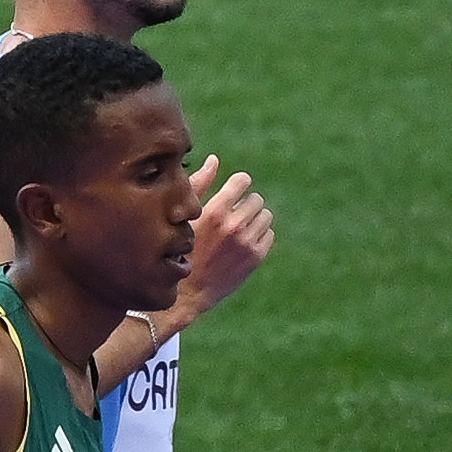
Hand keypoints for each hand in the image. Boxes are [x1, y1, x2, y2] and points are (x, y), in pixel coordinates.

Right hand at [169, 166, 271, 318]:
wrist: (188, 291)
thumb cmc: (181, 248)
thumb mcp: (185, 215)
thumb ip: (200, 185)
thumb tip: (214, 160)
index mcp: (214, 211)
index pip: (243, 181)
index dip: (239, 185)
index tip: (233, 193)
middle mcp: (233, 225)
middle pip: (256, 199)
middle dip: (246, 205)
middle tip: (232, 217)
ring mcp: (247, 243)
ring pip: (266, 216)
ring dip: (255, 219)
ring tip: (238, 230)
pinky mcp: (256, 257)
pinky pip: (269, 235)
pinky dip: (260, 236)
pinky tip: (243, 243)